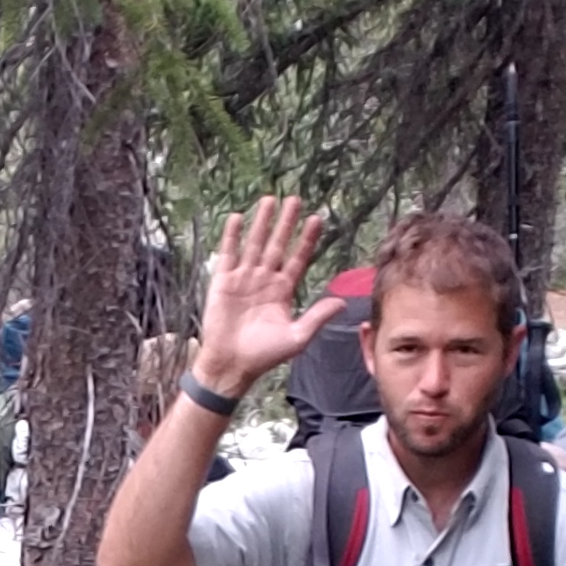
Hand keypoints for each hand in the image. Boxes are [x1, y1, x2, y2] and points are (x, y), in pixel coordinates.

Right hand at [189, 197, 347, 396]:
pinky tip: (238, 218)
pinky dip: (232, 236)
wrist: (231, 366)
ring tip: (270, 200)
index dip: (307, 240)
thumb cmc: (263, 356)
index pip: (298, 259)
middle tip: (295, 199)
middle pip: (277, 245)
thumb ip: (317, 317)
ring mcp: (243, 279)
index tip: (317, 219)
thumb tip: (342, 302)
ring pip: (255, 244)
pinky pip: (229, 254)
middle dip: (286, 223)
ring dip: (262, 222)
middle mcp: (264, 280)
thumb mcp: (296, 338)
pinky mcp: (223, 282)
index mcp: (283, 291)